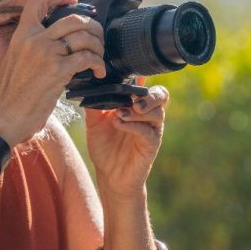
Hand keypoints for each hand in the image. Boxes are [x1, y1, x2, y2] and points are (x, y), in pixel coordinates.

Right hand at [0, 0, 106, 146]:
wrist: (6, 116)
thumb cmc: (11, 94)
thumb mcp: (14, 60)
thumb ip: (30, 46)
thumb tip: (54, 41)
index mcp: (21, 35)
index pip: (37, 2)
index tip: (73, 0)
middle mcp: (34, 40)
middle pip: (73, 18)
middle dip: (92, 26)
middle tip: (97, 36)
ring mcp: (47, 54)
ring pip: (84, 36)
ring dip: (98, 46)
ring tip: (99, 56)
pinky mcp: (58, 71)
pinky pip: (87, 58)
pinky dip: (98, 63)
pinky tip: (98, 71)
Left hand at [85, 76, 168, 200]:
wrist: (109, 175)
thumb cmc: (104, 147)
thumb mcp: (94, 124)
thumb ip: (94, 106)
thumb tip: (89, 88)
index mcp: (135, 105)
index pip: (145, 86)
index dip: (141, 78)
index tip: (129, 74)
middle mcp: (147, 115)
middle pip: (161, 95)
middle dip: (150, 94)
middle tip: (133, 98)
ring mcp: (151, 130)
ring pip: (157, 113)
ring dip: (138, 110)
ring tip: (120, 113)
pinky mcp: (151, 145)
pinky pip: (148, 132)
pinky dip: (134, 125)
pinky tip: (119, 123)